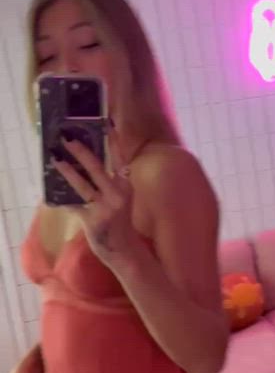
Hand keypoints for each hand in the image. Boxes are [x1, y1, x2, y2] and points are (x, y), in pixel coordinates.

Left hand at [52, 135, 138, 264]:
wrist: (124, 249)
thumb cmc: (120, 220)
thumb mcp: (121, 197)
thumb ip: (110, 180)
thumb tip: (88, 160)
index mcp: (125, 185)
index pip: (119, 158)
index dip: (113, 141)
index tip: (106, 123)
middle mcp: (117, 194)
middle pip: (97, 168)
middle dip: (80, 151)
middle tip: (67, 138)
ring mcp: (104, 208)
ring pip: (82, 185)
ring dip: (66, 171)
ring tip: (55, 158)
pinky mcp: (92, 221)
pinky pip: (73, 205)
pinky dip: (62, 200)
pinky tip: (50, 195)